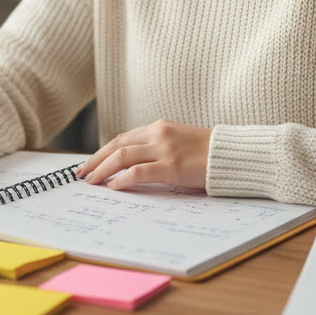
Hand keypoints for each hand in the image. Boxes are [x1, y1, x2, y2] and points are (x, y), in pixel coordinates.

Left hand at [74, 119, 210, 190]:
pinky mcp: (171, 166)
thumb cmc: (209, 154)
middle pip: (116, 145)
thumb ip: (158, 149)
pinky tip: (114, 187)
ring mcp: (164, 149)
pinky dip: (121, 179)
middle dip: (95, 160)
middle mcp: (158, 134)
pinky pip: (137, 172)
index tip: (90, 163)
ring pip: (121, 156)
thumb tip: (133, 166)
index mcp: (159, 127)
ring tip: (92, 181)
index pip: (122, 138)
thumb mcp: (180, 143)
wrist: (234, 156)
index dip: (103, 152)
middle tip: (82, 173)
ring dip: (102, 169)